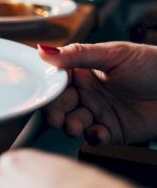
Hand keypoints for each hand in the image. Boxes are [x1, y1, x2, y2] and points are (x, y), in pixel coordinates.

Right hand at [38, 42, 156, 144]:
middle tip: (56, 117)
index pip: (56, 81)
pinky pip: (96, 137)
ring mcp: (99, 112)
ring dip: (71, 125)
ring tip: (75, 126)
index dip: (48, 88)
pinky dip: (94, 137)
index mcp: (83, 71)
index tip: (42, 95)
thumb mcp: (113, 54)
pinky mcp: (113, 131)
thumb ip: (78, 54)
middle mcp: (87, 93)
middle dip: (55, 112)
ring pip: (74, 122)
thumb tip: (44, 51)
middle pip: (61, 104)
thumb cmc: (152, 65)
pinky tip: (99, 132)